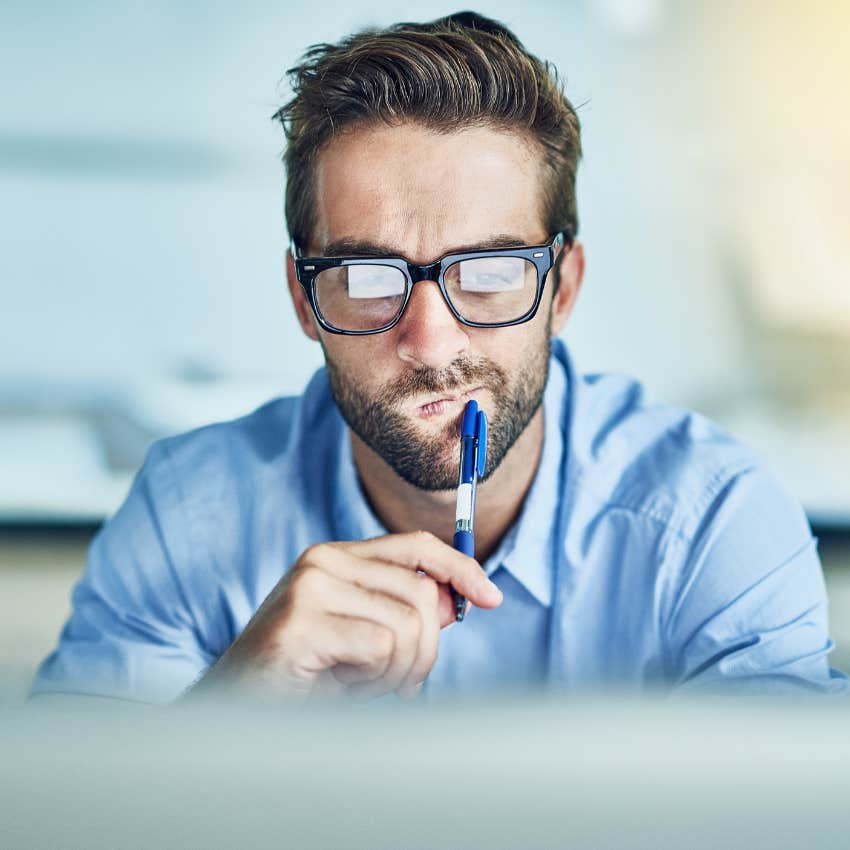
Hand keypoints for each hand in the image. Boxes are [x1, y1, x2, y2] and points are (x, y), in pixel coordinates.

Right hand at [190, 531, 502, 700]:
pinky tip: (337, 684)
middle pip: (422, 593)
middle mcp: (323, 560)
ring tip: (356, 683)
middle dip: (423, 650)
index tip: (492, 596)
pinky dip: (372, 679)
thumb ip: (405, 613)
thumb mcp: (363, 638)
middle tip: (391, 682)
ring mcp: (309, 587)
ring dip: (396, 671)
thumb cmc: (302, 676)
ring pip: (407, 624)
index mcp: (337, 557)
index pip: (415, 546)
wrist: (234, 710)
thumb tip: (460, 598)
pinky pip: (380, 647)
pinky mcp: (301, 623)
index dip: (459, 568)